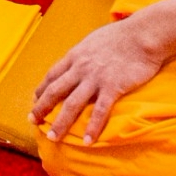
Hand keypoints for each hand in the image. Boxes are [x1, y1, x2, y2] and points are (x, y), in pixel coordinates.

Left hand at [32, 20, 166, 145]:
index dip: (41, 90)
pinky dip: (92, 127)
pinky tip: (88, 141)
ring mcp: (96, 78)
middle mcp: (81, 68)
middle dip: (42, 108)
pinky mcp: (113, 87)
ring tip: (53, 138)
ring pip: (72, 104)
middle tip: (33, 121)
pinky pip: (99, 111)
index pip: (52, 75)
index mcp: (75, 55)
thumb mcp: (94, 41)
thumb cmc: (121, 35)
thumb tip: (78, 61)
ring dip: (61, 122)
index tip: (34, 101)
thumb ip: (84, 54)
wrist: (142, 34)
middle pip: (55, 91)